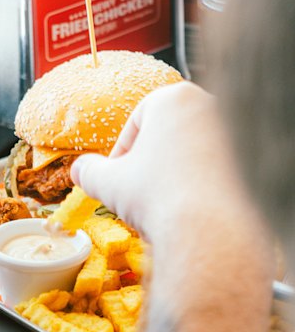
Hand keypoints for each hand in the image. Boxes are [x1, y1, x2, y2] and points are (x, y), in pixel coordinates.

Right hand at [71, 81, 254, 243]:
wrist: (210, 234)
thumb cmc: (160, 197)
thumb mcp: (109, 182)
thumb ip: (90, 171)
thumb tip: (80, 169)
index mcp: (173, 97)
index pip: (138, 121)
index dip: (122, 152)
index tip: (117, 175)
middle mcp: (210, 105)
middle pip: (169, 133)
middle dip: (151, 162)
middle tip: (139, 190)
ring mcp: (236, 133)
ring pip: (194, 150)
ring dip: (175, 173)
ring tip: (163, 204)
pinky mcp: (252, 161)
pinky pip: (219, 168)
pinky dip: (202, 184)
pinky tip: (190, 209)